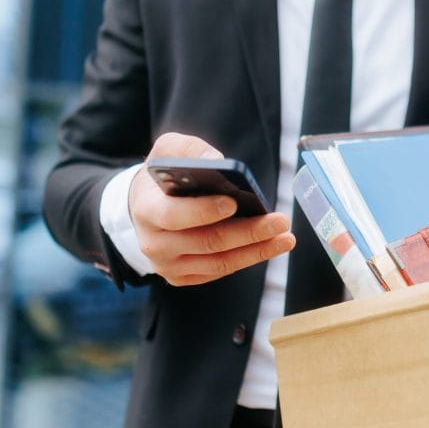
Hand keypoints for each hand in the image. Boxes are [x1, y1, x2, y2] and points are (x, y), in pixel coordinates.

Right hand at [129, 132, 294, 286]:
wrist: (143, 207)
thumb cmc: (162, 177)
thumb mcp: (167, 151)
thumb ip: (190, 150)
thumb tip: (218, 161)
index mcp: (147, 210)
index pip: (175, 215)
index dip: (204, 211)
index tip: (234, 202)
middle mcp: (154, 244)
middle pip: (207, 242)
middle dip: (248, 232)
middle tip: (279, 221)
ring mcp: (168, 265)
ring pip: (219, 262)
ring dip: (257, 250)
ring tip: (285, 237)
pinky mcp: (182, 277)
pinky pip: (220, 270)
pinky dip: (247, 258)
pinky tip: (269, 246)